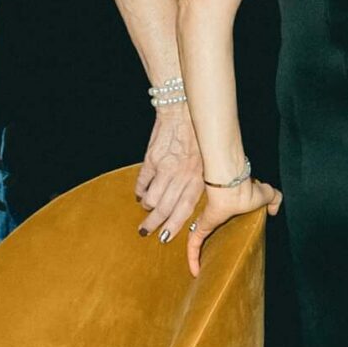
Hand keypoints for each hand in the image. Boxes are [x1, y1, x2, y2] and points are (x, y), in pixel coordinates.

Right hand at [135, 105, 203, 241]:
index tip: (164, 237)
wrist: (184, 109)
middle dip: (154, 223)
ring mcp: (164, 167)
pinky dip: (140, 190)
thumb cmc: (200, 135)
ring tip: (146, 207)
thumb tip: (196, 199)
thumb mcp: (208, 158)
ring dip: (147, 206)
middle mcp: (181, 175)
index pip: (185, 208)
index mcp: (198, 176)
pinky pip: (142, 182)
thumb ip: (201, 178)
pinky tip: (141, 193)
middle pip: (164, 207)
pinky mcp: (151, 159)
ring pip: (151, 198)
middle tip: (146, 231)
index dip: (174, 225)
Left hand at [185, 177, 281, 276]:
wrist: (235, 187)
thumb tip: (273, 210)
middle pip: (207, 231)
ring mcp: (205, 221)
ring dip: (195, 255)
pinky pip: (193, 245)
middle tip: (209, 261)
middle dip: (205, 245)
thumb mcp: (268, 194)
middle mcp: (214, 214)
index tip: (225, 239)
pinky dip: (192, 259)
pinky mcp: (201, 227)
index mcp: (229, 207)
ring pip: (196, 241)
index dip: (222, 227)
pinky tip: (195, 272)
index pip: (222, 218)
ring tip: (200, 271)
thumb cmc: (248, 188)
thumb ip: (274, 199)